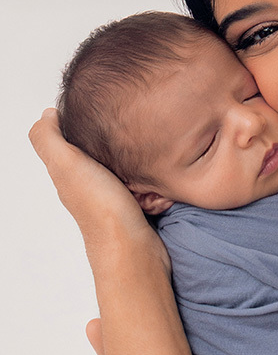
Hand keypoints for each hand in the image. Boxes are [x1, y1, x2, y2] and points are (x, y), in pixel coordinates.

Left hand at [29, 108, 167, 268]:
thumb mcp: (66, 164)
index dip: (77, 120)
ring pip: (124, 165)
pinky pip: (143, 182)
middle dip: (113, 137)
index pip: (68, 140)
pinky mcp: (135, 205)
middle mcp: (87, 184)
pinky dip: (149, 176)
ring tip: (146, 145)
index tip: (95, 104)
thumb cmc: (101, 209)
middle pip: (98, 151)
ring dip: (136, 157)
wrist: (132, 250)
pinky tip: (155, 171)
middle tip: (127, 124)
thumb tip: (46, 115)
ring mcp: (112, 196)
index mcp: (68, 172)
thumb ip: (49, 139)